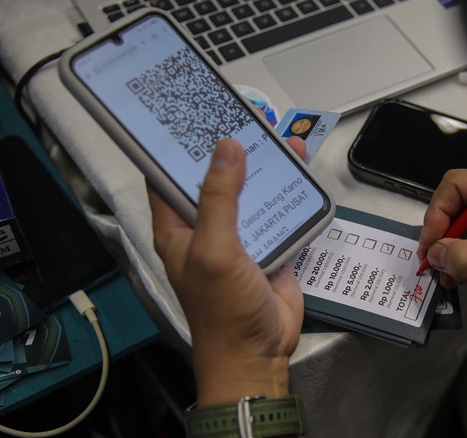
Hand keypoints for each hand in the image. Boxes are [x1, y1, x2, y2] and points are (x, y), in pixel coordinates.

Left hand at [148, 137, 306, 405]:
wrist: (259, 353)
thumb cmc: (223, 310)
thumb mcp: (214, 249)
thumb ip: (220, 198)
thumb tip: (227, 147)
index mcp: (178, 227)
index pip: (167, 175)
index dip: (175, 145)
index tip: (190, 113)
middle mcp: (205, 226)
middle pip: (215, 176)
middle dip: (229, 148)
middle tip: (242, 114)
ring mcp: (239, 235)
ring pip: (250, 189)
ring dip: (263, 165)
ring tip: (275, 133)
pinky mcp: (269, 244)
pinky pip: (277, 209)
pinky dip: (288, 189)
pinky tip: (299, 167)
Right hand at [417, 168, 466, 312]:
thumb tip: (438, 253)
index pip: (457, 186)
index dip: (436, 217)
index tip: (430, 246)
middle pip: (459, 201)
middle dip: (443, 234)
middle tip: (435, 263)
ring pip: (466, 218)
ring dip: (453, 246)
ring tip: (450, 274)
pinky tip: (464, 272)